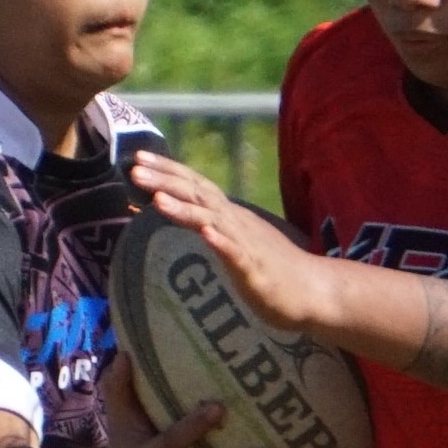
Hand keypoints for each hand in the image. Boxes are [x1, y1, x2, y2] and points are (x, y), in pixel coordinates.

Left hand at [128, 149, 331, 338]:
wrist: (312, 288)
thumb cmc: (270, 267)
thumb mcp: (232, 242)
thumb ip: (208, 227)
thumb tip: (178, 216)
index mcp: (228, 215)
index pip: (194, 186)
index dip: (167, 171)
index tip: (138, 158)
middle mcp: (235, 221)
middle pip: (198, 194)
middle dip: (165, 180)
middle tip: (134, 168)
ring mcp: (246, 243)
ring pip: (212, 219)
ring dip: (185, 208)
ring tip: (157, 199)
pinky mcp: (256, 269)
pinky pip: (237, 253)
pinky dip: (221, 241)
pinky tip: (207, 234)